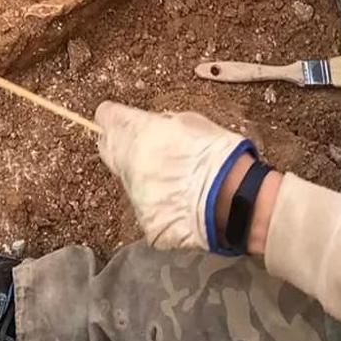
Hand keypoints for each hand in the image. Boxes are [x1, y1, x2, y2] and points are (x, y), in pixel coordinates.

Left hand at [95, 101, 252, 251]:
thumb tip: (152, 127)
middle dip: (121, 147)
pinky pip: (147, 210)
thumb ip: (161, 124)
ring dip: (145, 180)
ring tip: (175, 183)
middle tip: (147, 152)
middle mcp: (127, 162)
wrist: (234, 198)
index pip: (106, 117)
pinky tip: (182, 205)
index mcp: (136, 131)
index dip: (115, 118)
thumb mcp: (189, 122)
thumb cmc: (217, 153)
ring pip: (130, 183)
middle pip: (109, 150)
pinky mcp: (145, 223)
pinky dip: (160, 207)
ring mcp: (134, 195)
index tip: (123, 121)